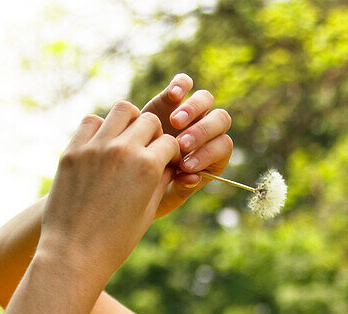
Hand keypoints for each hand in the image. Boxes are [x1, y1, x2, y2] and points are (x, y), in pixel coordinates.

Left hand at [40, 101, 179, 276]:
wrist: (73, 252)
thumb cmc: (116, 239)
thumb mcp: (148, 210)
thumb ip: (162, 182)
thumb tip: (174, 165)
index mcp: (147, 167)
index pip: (169, 143)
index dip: (172, 153)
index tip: (168, 162)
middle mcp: (122, 150)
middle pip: (149, 121)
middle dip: (154, 134)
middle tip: (149, 149)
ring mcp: (95, 147)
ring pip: (121, 111)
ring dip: (129, 122)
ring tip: (127, 139)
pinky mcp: (72, 151)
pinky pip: (91, 122)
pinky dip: (101, 128)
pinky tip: (102, 145)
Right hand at [142, 73, 232, 218]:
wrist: (126, 172)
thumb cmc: (150, 190)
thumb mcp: (165, 195)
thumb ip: (180, 189)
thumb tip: (193, 178)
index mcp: (212, 156)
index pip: (222, 147)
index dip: (207, 154)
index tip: (185, 165)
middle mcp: (206, 131)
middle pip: (220, 120)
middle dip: (203, 132)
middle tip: (181, 145)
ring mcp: (190, 112)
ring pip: (206, 99)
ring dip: (193, 109)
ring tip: (173, 122)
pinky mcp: (171, 99)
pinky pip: (185, 83)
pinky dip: (181, 85)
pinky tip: (173, 96)